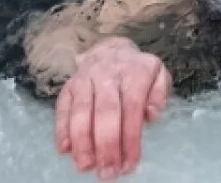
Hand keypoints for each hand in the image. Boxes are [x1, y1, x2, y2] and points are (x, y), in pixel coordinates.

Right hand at [55, 36, 171, 178]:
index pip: (132, 107)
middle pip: (106, 111)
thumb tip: (151, 114)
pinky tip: (65, 149)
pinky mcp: (68, 87)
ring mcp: (85, 79)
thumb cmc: (137, 72)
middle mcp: (108, 74)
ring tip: (85, 166)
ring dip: (82, 141)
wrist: (111, 49)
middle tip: (107, 172)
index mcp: (134, 73)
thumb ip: (159, 95)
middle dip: (106, 145)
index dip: (130, 138)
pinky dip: (62, 129)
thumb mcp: (158, 76)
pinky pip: (63, 107)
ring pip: (81, 110)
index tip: (130, 164)